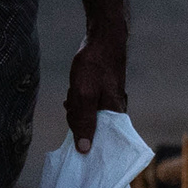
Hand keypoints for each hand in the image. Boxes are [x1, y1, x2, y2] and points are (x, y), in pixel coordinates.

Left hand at [65, 35, 126, 151]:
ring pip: (87, 115)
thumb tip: (84, 149)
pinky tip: (73, 90)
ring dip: (76, 106)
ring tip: (73, 92)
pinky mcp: (103, 94)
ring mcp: (110, 102)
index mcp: (116, 115)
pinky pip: (88, 104)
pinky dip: (78, 99)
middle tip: (72, 102)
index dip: (86, 141)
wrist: (103, 38)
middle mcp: (116, 111)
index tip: (74, 135)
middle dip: (77, 118)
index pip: (102, 141)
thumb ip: (84, 121)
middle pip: (91, 128)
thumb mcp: (84, 94)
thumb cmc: (95, 65)